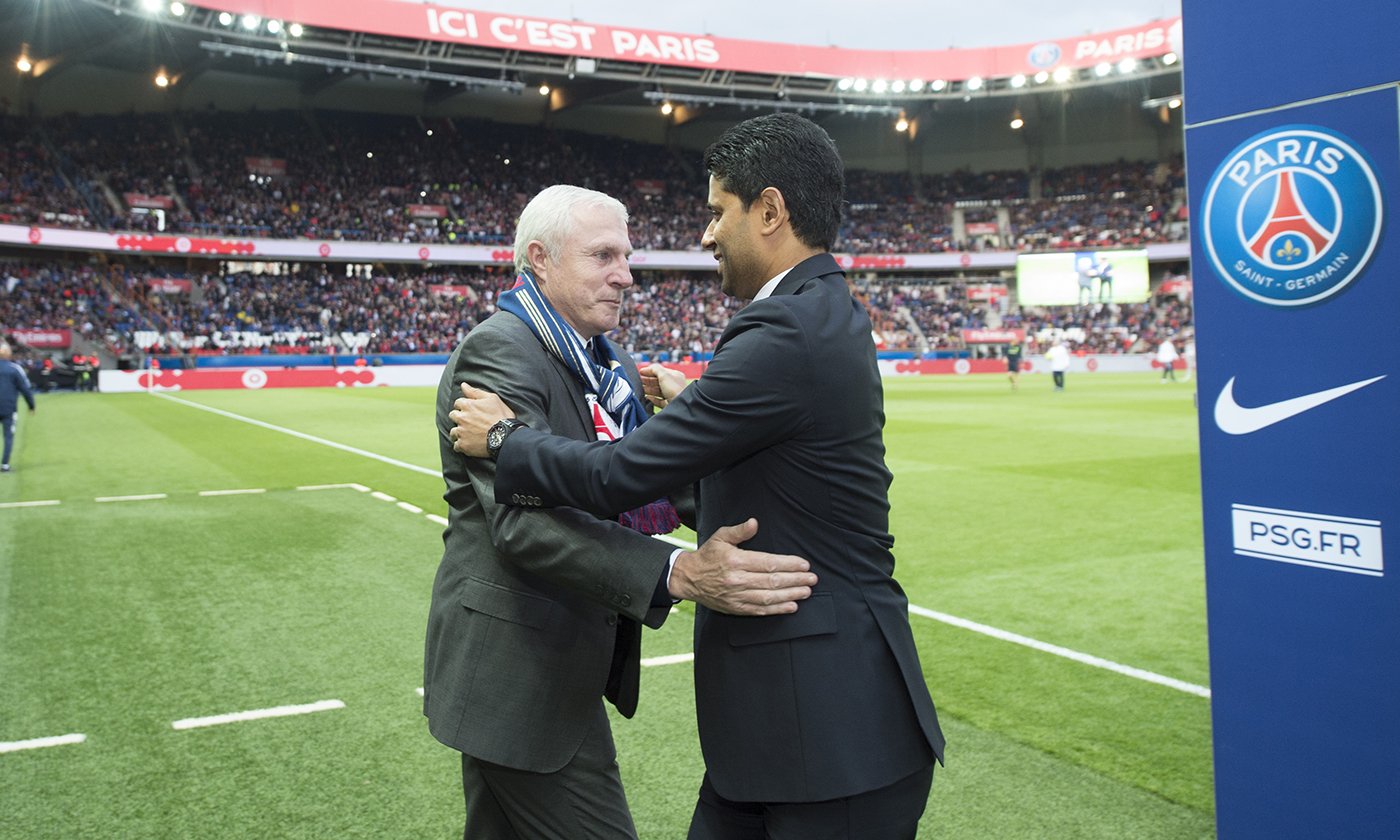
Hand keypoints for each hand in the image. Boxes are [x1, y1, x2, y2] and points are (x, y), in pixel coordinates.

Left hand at [448, 383, 514, 456]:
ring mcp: (461, 432)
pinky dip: (461, 445)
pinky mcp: (463, 445)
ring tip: (469, 435)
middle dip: (459, 418)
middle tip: (470, 422)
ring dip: (459, 432)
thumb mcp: (492, 399)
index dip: (464, 406)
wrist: (506, 437)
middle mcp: (461, 418)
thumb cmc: (501, 416)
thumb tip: (463, 385)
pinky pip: (456, 446)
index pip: (458, 403)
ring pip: (453, 432)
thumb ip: (475, 392)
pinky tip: (469, 444)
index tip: (471, 410)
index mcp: (467, 405)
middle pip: (453, 416)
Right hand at [640, 363, 688, 408]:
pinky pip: (659, 401)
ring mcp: (671, 395)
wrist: (680, 406)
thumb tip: (649, 368)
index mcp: (675, 376)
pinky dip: (652, 399)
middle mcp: (674, 385)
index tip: (640, 372)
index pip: (660, 371)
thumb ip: (655, 369)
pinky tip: (647, 398)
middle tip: (639, 380)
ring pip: (658, 391)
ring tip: (640, 389)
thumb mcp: (664, 375)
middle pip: (658, 381)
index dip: (650, 371)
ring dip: (648, 389)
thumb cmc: (675, 390)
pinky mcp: (669, 404)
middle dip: (648, 380)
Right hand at [669, 518, 816, 615]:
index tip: (804, 565)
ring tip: (806, 591)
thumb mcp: (721, 537)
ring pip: (769, 597)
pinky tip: (791, 606)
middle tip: (812, 579)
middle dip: (796, 580)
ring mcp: (737, 596)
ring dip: (791, 595)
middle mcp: (737, 580)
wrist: (689, 579)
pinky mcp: (736, 608)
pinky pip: (760, 610)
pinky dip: (777, 609)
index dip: (789, 564)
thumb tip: (754, 523)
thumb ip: (740, 531)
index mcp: (736, 561)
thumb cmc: (707, 556)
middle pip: (772, 581)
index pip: (768, 563)